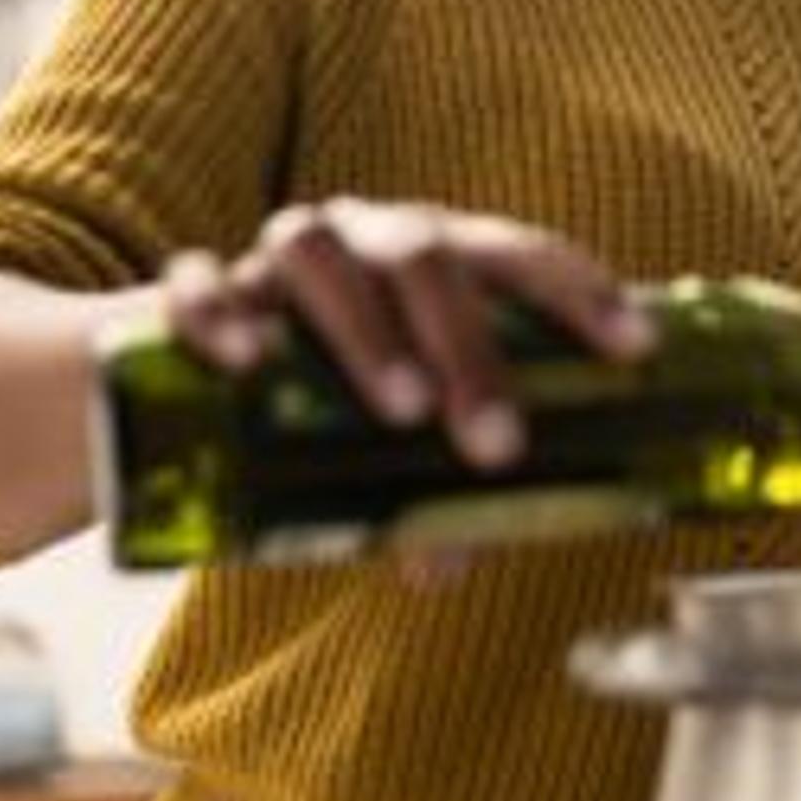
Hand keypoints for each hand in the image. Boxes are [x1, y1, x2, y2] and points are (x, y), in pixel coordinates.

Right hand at [160, 201, 653, 584]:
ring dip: (368, 328)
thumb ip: (420, 498)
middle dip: (472, 345)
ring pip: (315, 249)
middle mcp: (357, 240)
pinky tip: (246, 362)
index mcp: (432, 262)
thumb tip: (449, 560)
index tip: (632, 352)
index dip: (579, 292)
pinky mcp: (179, 293)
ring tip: (402, 411)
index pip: (517, 254)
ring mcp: (266, 259)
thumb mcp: (384, 449)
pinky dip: (220, 312)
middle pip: (422, 254)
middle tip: (499, 442)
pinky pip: (195, 282)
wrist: (168, 385)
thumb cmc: (314, 404)